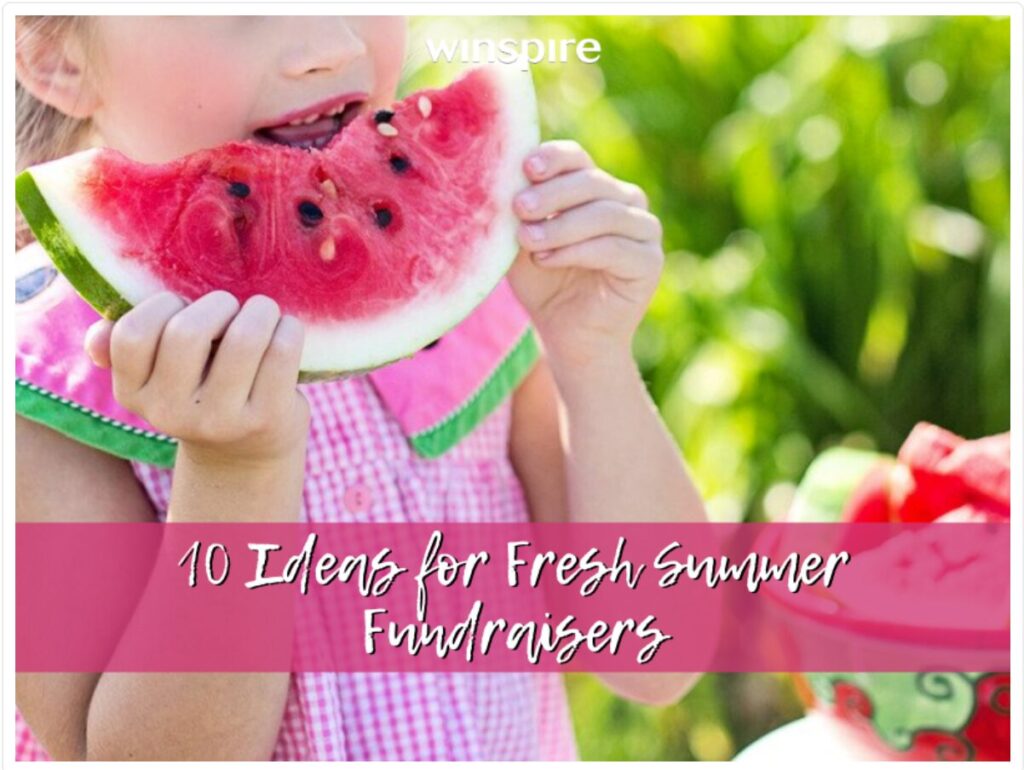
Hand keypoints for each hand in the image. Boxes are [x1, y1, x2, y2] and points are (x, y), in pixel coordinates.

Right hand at [85, 291, 309, 466]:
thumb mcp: (159, 376)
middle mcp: (171, 413)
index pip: (132, 334)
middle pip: (187, 332)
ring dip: (260, 311)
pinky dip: (289, 329)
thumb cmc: (201, 390)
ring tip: (264, 313)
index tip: (184, 306)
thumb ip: (126, 350)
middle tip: (232, 308)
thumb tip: (97, 336)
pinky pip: (281, 352)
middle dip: (217, 304)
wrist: (246, 454)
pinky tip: (286, 331)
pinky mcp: (266, 419)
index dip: (162, 305)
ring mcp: (220, 420)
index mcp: (133, 393)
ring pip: (244, 338)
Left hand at [508, 140, 663, 370]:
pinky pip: (614, 247)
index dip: (553, 158)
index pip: (577, 159)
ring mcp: (643, 230)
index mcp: (595, 188)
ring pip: (604, 213)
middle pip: (591, 181)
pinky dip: (577, 251)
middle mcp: (625, 202)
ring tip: (528, 240)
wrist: (567, 336)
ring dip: (561, 226)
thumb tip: (503, 178)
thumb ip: (519, 212)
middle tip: (519, 207)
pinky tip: (546, 259)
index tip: (526, 167)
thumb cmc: (544, 284)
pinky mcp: (650, 261)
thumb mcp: (523, 242)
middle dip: (552, 194)